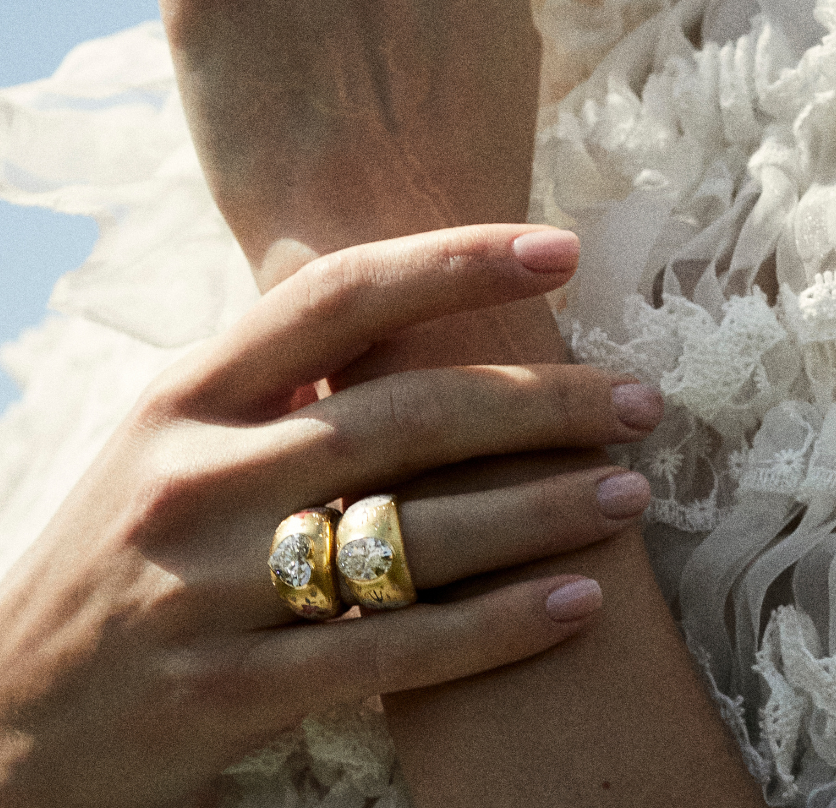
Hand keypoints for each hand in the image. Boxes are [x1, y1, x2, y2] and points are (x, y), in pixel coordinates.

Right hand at [0, 226, 660, 806]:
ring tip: (631, 492)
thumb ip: (276, 383)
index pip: (338, 294)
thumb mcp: (172, 440)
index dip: (456, 260)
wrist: (9, 719)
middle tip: (639, 399)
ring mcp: (209, 589)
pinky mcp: (231, 694)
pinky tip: (578, 602)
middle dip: (542, 400)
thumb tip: (415, 314)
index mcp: (188, 394)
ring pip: (418, 534)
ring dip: (544, 510)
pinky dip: (499, 626)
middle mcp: (197, 475)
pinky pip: (396, 652)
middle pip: (408, 414)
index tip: (560, 250)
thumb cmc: (123, 553)